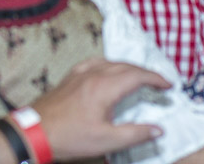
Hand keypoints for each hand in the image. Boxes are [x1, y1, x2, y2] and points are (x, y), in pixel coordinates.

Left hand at [28, 59, 168, 159]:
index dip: (155, 78)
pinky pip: (94, 62)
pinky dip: (109, 64)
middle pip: (125, 66)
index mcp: (104, 87)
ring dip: (128, 67)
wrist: (35, 131)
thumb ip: (135, 134)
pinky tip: (108, 71)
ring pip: (110, 62)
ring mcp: (79, 73)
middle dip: (145, 72)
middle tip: (159, 84)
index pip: (136, 75)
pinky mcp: (69, 77)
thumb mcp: (107, 140)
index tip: (169, 86)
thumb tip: (158, 129)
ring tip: (138, 78)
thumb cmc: (71, 136)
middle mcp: (92, 74)